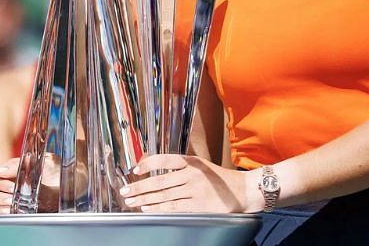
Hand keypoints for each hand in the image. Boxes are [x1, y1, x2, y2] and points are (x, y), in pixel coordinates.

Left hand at [122, 154, 254, 212]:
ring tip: (131, 201)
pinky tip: (148, 209)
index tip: (136, 169)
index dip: (149, 163)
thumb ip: (182, 168)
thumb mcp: (203, 167)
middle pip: (160, 180)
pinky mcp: (199, 206)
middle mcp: (193, 175)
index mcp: (193, 162)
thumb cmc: (220, 180)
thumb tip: (155, 171)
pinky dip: (158, 209)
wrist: (243, 191)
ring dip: (145, 199)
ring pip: (164, 195)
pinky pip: (173, 207)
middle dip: (139, 186)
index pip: (166, 159)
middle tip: (125, 190)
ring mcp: (196, 190)